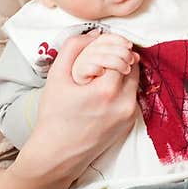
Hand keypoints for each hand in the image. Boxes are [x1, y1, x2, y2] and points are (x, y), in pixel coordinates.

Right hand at [24, 29, 139, 180]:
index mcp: (107, 90)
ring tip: (100, 74)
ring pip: (134, 80)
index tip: (98, 46)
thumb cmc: (54, 117)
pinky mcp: (130, 123)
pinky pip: (131, 95)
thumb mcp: (57, 76)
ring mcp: (130, 115)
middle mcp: (125, 103)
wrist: (57, 155)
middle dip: (118, 57)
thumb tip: (95, 33)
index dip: (110, 46)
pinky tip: (102, 90)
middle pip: (132, 65)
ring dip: (121, 71)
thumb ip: (74, 47)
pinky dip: (121, 88)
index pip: (121, 53)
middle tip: (100, 57)